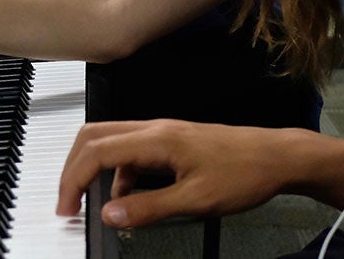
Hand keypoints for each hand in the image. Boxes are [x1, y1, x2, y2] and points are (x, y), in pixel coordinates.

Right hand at [57, 119, 291, 228]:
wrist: (277, 157)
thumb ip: (149, 207)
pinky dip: (120, 175)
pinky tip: (130, 199)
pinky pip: (132, 152)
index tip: (66, 209)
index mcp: (157, 139)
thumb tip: (110, 214)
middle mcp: (155, 129)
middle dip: (74, 168)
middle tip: (69, 203)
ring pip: (111, 143)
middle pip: (93, 137)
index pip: (96, 151)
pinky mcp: (171, 142)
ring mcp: (162, 133)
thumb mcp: (196, 201)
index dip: (73, 180)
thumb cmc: (244, 173)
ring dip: (96, 172)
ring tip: (99, 207)